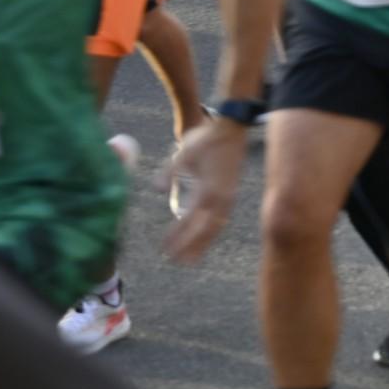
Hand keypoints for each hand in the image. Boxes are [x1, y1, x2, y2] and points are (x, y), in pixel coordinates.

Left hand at [159, 118, 247, 261]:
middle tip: (176, 261)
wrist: (233, 127)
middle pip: (206, 230)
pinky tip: (205, 236)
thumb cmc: (207, 138)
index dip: (178, 236)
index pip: (191, 220)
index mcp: (209, 189)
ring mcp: (229, 196)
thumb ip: (169, 172)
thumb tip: (156, 190)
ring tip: (191, 259)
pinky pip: (221, 219)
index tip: (165, 248)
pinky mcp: (231, 192)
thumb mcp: (184, 151)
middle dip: (191, 247)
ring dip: (203, 243)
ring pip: (216, 227)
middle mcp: (221, 197)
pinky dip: (212, 232)